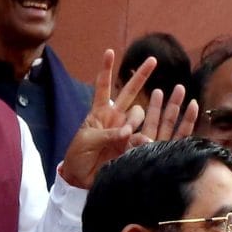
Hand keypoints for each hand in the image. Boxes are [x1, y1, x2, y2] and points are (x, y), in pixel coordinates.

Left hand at [58, 54, 199, 189]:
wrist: (81, 180)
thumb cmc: (78, 157)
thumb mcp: (87, 141)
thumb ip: (108, 133)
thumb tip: (128, 132)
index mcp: (99, 113)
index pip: (103, 87)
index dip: (106, 69)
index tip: (110, 51)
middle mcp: (115, 118)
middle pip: (129, 92)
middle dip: (141, 76)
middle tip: (152, 60)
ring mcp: (125, 131)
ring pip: (138, 115)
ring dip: (134, 121)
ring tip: (125, 135)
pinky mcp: (132, 146)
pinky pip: (144, 136)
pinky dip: (144, 138)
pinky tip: (142, 142)